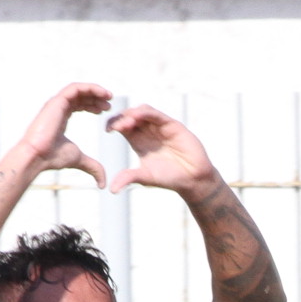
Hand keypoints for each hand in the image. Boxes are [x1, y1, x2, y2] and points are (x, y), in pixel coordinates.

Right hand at [13, 84, 115, 186]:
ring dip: (95, 90)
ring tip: (109, 97)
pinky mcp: (57, 101)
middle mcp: (58, 107)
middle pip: (80, 95)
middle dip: (96, 97)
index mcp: (61, 117)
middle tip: (110, 105)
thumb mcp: (79, 160)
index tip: (107, 110)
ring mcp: (56, 103)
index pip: (78, 104)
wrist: (37, 156)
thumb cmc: (53, 158)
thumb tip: (102, 183)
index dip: (93, 104)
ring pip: (78, 89)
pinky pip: (75, 88)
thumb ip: (92, 167)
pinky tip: (103, 94)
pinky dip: (90, 88)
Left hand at [105, 103, 223, 200]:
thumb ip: (129, 178)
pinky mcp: (172, 125)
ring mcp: (160, 126)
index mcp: (138, 140)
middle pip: (130, 115)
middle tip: (116, 127)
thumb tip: (112, 190)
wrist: (192, 179)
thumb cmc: (169, 178)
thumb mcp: (145, 177)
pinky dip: (145, 113)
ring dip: (132, 114)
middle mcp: (148, 131)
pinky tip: (137, 117)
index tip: (108, 130)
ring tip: (126, 123)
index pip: (122, 125)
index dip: (113, 124)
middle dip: (121, 118)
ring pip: (142, 111)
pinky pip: (156, 114)